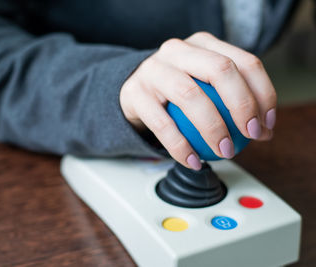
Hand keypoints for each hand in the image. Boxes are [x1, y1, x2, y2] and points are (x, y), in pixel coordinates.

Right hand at [120, 32, 275, 169]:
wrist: (133, 91)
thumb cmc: (176, 91)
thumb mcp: (206, 85)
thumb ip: (233, 102)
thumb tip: (265, 130)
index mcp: (202, 44)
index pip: (244, 62)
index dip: (262, 93)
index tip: (266, 124)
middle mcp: (177, 50)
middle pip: (220, 69)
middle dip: (242, 105)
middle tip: (250, 134)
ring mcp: (153, 69)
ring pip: (190, 95)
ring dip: (213, 128)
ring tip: (225, 151)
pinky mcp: (135, 93)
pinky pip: (162, 124)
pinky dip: (181, 147)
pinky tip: (194, 161)